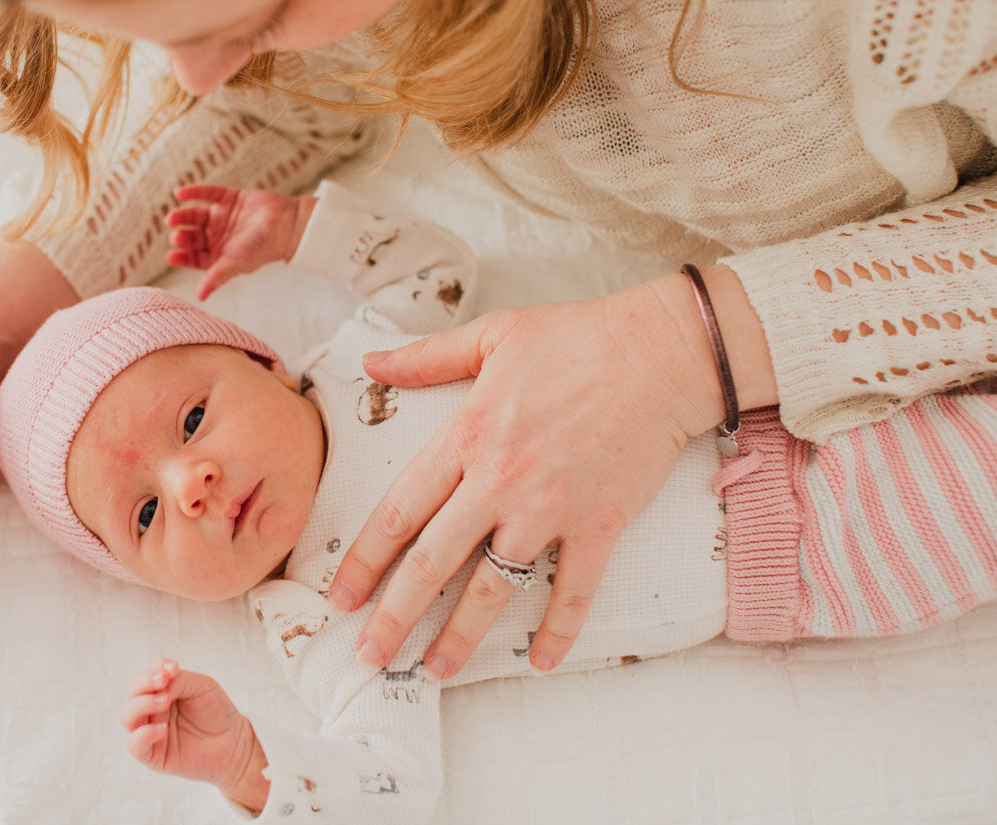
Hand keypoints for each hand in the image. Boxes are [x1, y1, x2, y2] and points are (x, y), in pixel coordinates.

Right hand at [121, 658, 267, 810]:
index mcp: (160, 692)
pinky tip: (162, 728)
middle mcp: (151, 711)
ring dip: (142, 704)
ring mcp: (149, 732)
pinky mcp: (152, 755)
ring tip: (165, 701)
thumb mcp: (200, 686)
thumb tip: (159, 685)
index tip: (173, 667)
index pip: (146, 676)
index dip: (155, 668)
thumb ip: (177, 681)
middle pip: (132, 693)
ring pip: (127, 716)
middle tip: (163, 681)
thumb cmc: (216, 711)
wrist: (234, 743)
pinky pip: (134, 745)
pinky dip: (144, 734)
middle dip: (144, 683)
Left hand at [165, 184, 314, 299]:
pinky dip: (193, 192)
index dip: (181, 257)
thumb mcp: (236, 264)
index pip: (193, 257)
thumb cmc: (262, 249)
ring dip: (183, 215)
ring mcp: (221, 216)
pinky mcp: (228, 198)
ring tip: (172, 217)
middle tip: (176, 236)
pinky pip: (207, 193)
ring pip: (195, 215)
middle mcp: (216, 236)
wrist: (286, 224)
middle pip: (192, 236)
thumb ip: (217, 277)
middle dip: (182, 236)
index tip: (171, 256)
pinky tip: (180, 193)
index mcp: (218, 254)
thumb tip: (200, 297)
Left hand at [328, 271, 763, 676]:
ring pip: (493, 588)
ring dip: (461, 635)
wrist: (662, 352)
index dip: (365, 558)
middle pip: (433, 562)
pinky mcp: (599, 525)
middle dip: (395, 614)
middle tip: (369, 652)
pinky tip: (540, 662)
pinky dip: (557, 631)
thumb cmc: (576, 336)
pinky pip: (574, 592)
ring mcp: (550, 509)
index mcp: (466, 436)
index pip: (400, 511)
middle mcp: (499, 482)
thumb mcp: (491, 335)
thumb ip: (425, 358)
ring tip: (434, 669)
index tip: (341, 594)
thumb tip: (369, 363)